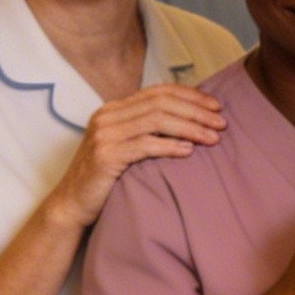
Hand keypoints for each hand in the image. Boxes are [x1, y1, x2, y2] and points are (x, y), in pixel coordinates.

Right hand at [47, 84, 226, 226]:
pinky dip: (170, 146)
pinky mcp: (106, 154)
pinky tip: (189, 151)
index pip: (159, 91)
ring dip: (189, 128)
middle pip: (161, 103)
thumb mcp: (126, 146)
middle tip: (221, 123)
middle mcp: (108, 115)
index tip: (216, 106)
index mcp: (114, 108)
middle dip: (196, 111)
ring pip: (156, 121)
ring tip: (212, 139)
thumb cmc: (106, 177)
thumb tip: (189, 121)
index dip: (191, 95)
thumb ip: (147, 130)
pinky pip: (145, 145)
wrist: (72, 203)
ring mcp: (105, 133)